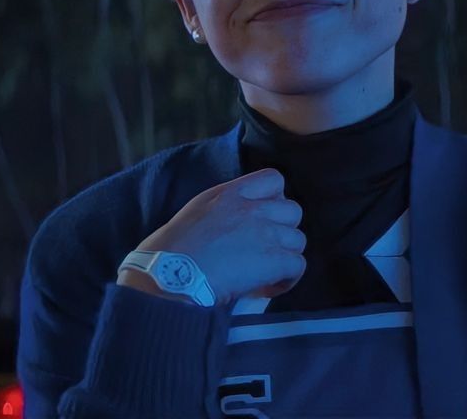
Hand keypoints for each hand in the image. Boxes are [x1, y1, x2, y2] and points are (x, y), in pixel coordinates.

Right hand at [135, 168, 306, 305]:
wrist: (168, 277)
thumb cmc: (168, 251)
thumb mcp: (196, 212)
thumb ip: (221, 211)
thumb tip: (231, 228)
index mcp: (231, 194)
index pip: (273, 179)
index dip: (276, 199)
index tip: (265, 216)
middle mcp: (253, 209)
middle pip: (293, 211)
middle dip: (284, 230)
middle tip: (266, 248)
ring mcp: (266, 233)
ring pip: (299, 240)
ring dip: (286, 256)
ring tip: (267, 272)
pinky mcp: (274, 260)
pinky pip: (298, 265)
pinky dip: (288, 279)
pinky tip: (268, 288)